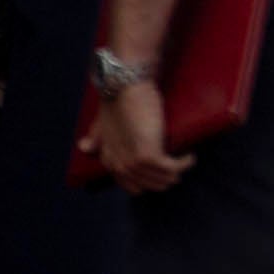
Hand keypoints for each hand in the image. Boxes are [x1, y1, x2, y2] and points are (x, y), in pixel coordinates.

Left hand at [82, 79, 190, 194]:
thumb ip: (96, 136)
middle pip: (149, 185)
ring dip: (176, 172)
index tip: (164, 171)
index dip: (150, 180)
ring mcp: (133, 163)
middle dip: (164, 179)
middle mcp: (120, 166)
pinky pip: (171, 168)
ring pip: (162, 179)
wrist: (124, 88)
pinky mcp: (148, 155)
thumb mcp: (102, 123)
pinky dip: (184, 163)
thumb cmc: (116, 101)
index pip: (132, 185)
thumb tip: (84, 147)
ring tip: (186, 161)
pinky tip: (190, 156)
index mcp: (109, 160)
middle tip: (178, 166)